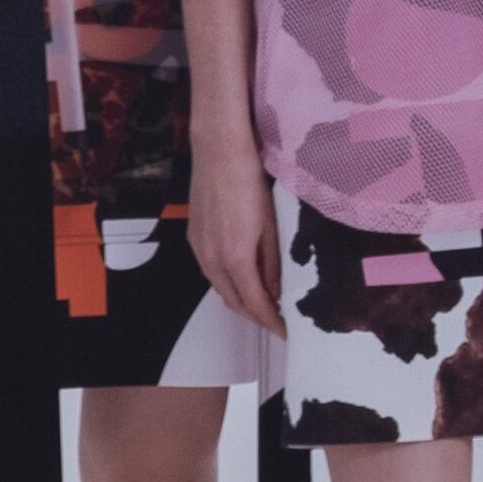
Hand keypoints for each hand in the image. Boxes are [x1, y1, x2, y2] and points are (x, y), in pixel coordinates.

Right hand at [191, 104, 285, 338]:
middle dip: (256, 316)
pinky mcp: (195, 239)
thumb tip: (276, 289)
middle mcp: (212, 260)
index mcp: (234, 257)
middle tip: (278, 323)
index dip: (271, 321)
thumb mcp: (272, 222)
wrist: (219, 150)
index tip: (287, 331)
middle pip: (234, 302)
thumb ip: (272, 260)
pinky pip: (212, 273)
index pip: (254, 303)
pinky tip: (243, 278)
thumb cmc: (250, 179)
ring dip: (241, 301)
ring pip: (221, 289)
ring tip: (264, 304)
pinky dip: (229, 284)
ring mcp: (200, 250)